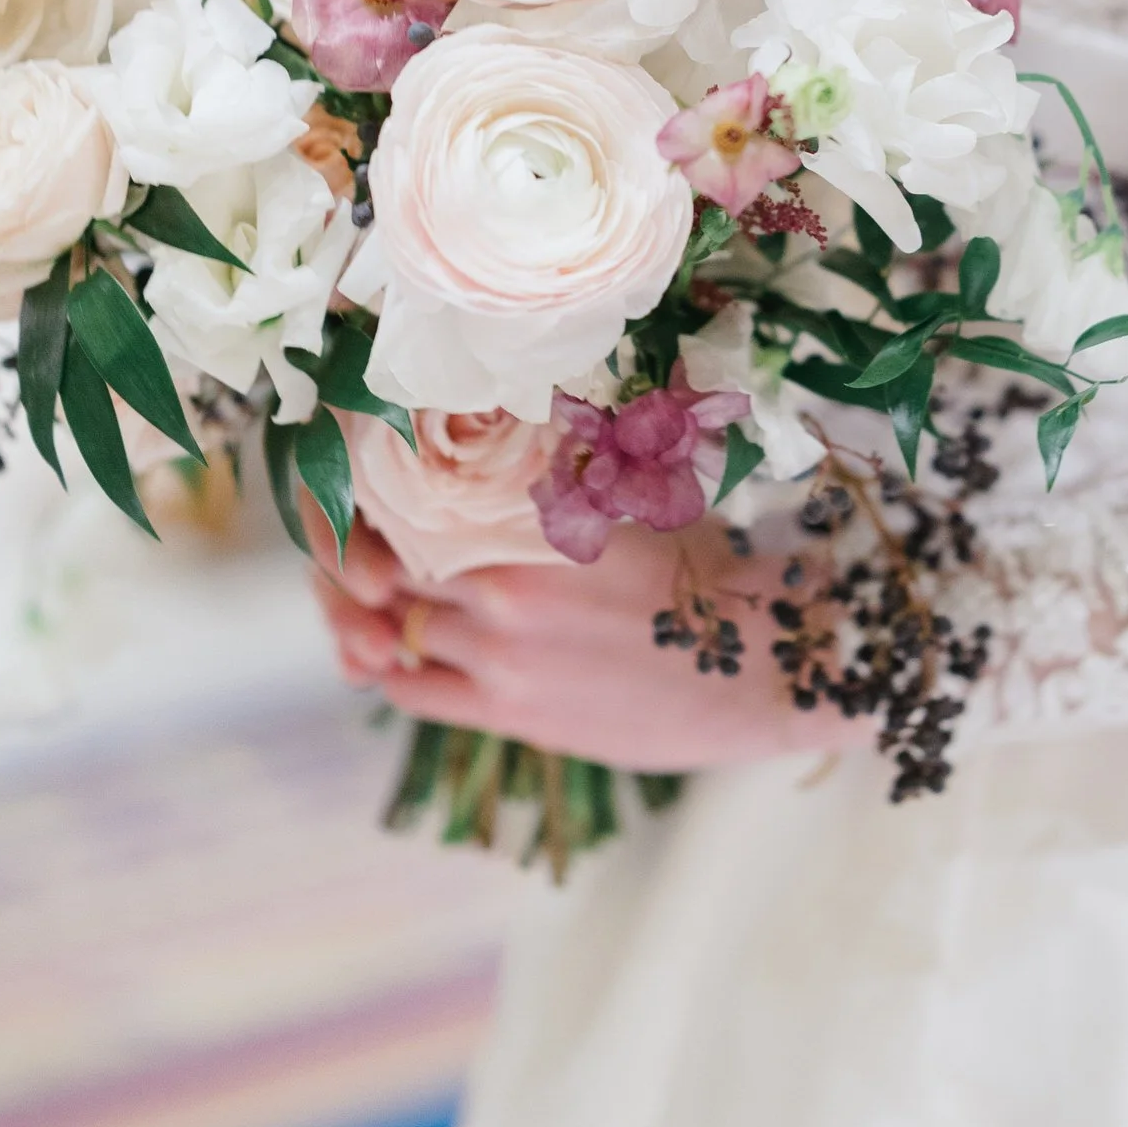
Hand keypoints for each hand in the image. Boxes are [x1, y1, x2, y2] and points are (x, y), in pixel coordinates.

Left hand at [313, 518, 870, 775]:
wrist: (763, 663)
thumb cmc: (703, 571)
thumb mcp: (627, 496)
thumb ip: (554, 468)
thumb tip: (489, 417)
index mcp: (532, 506)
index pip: (405, 487)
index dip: (370, 487)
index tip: (368, 485)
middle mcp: (504, 571)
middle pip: (384, 554)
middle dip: (364, 552)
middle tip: (364, 545)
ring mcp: (502, 645)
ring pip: (391, 621)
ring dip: (375, 611)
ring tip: (381, 599)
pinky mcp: (509, 708)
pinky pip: (409, 686)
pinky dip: (390, 664)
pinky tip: (395, 650)